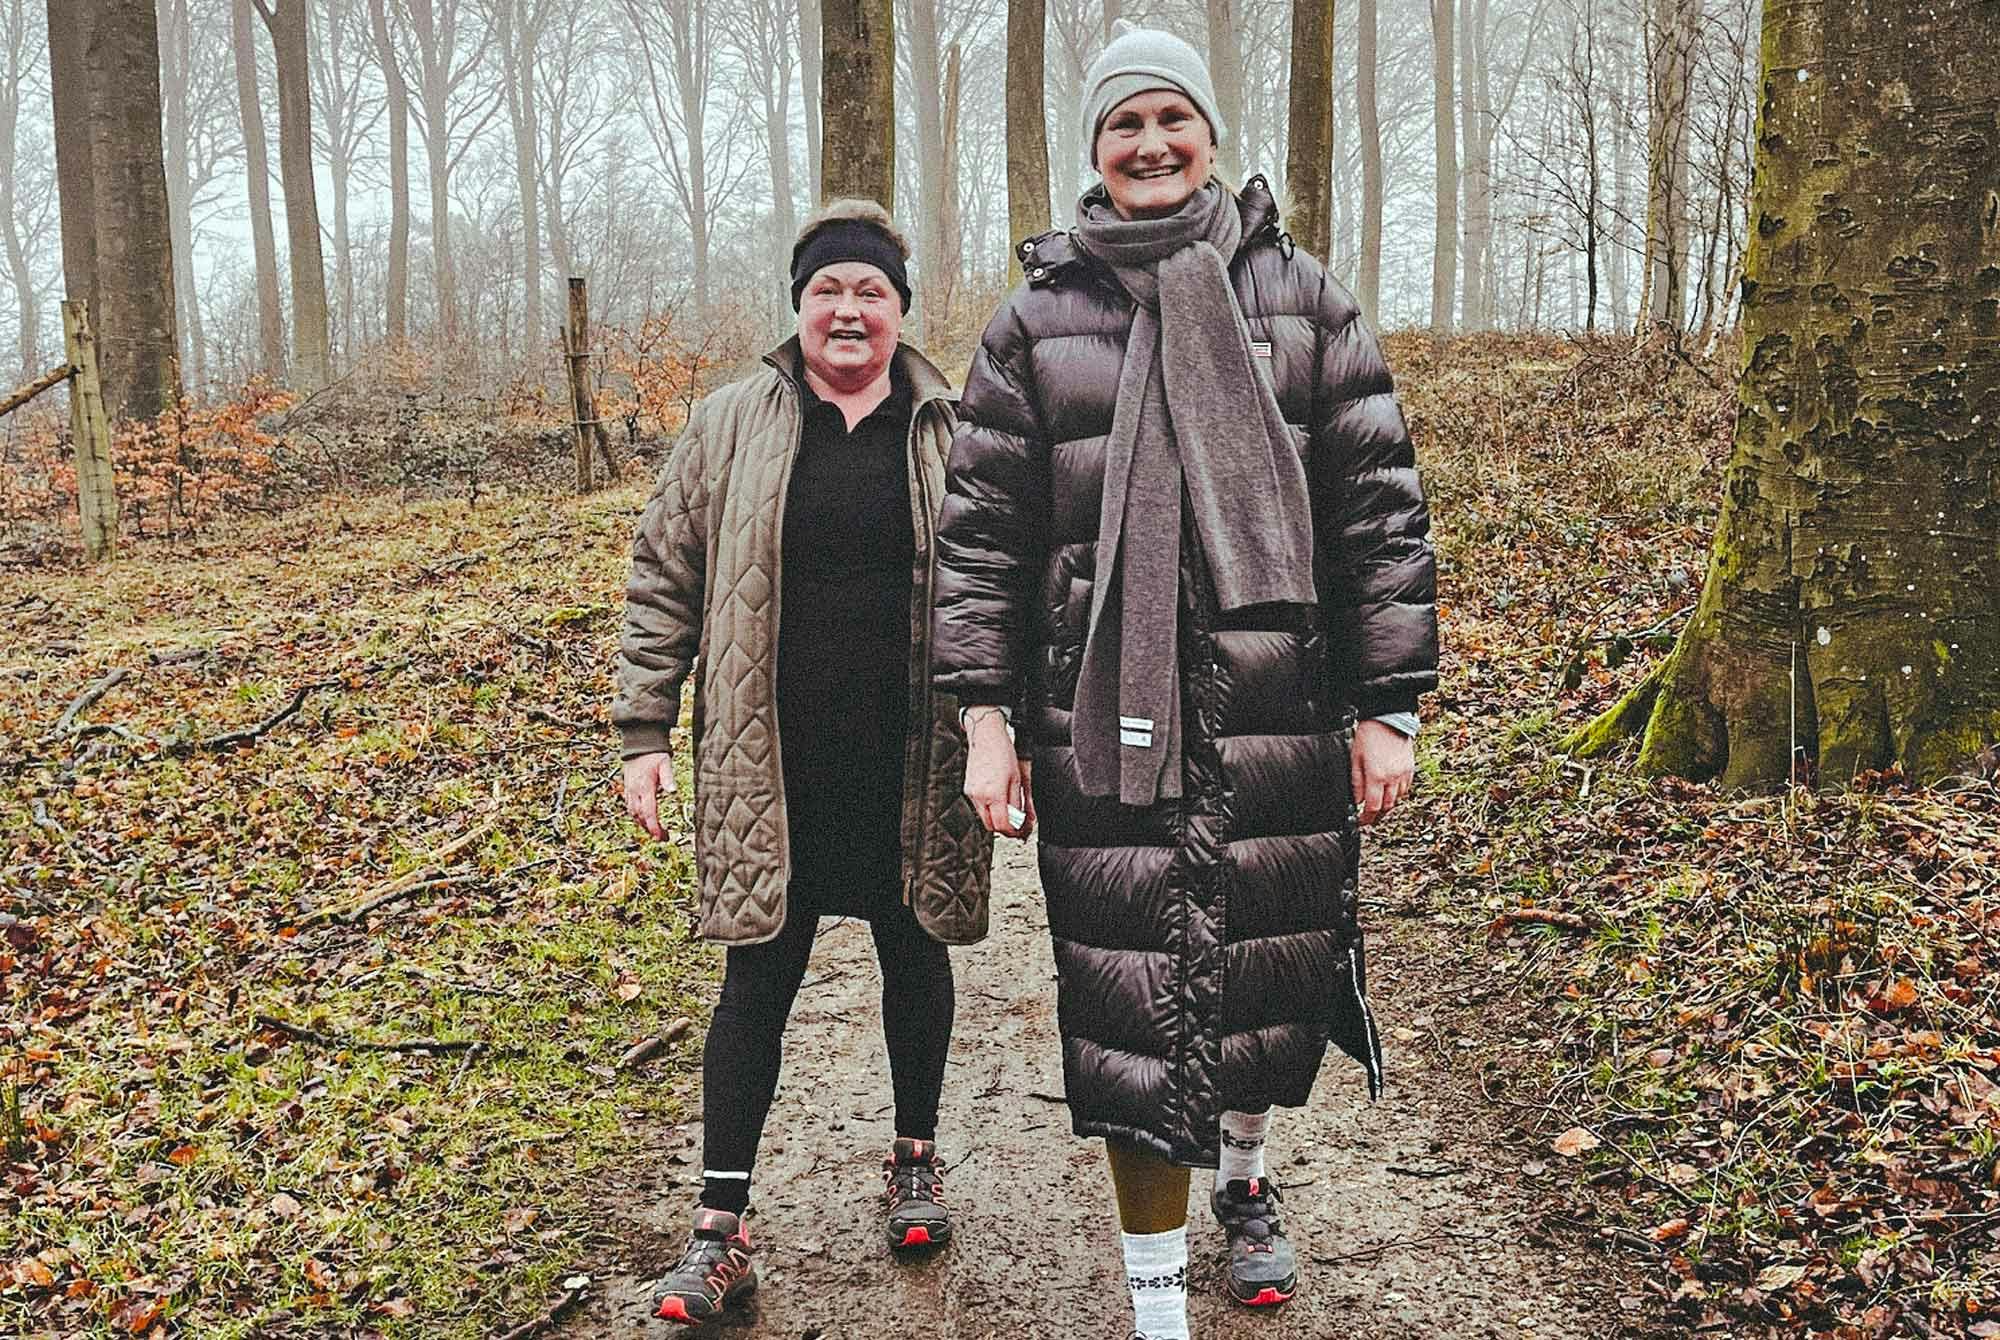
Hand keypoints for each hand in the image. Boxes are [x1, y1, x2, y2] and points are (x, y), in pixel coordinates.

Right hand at [622, 750, 676, 838]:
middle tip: (663, 837)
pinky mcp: (628, 789)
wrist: (638, 743)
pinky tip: (646, 819)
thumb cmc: (654, 753)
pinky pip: (631, 807)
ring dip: (644, 824)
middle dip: (650, 830)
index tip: (661, 837)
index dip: (654, 827)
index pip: (648, 812)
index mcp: (645, 787)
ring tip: (656, 831)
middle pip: (640, 817)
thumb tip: (673, 792)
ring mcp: (630, 790)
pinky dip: (638, 816)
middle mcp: (635, 791)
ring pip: (634, 814)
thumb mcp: (665, 763)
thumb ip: (668, 778)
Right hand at [963, 713, 1033, 838]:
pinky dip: (989, 809)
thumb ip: (1018, 802)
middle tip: (1016, 825)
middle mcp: (979, 796)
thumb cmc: (1003, 753)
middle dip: (1004, 828)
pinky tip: (998, 800)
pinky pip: (979, 807)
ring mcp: (971, 793)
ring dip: (996, 819)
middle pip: (991, 826)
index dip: (1013, 832)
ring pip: (984, 818)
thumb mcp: (1017, 779)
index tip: (1021, 831)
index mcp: (994, 794)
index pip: (1002, 825)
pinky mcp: (968, 789)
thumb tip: (1021, 819)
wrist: (986, 736)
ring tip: (1009, 810)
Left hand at [1350, 719, 1414, 826]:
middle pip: (1387, 807)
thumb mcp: (1355, 759)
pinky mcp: (1410, 769)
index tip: (1361, 822)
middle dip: (1377, 815)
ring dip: (1387, 805)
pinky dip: (1397, 795)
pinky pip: (1405, 789)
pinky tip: (1389, 792)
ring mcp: (1403, 774)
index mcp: (1376, 776)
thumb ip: (1356, 782)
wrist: (1388, 720)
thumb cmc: (1369, 736)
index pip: (1372, 807)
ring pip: (1397, 799)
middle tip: (1369, 817)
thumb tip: (1356, 800)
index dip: (1366, 818)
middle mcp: (1392, 778)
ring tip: (1378, 806)